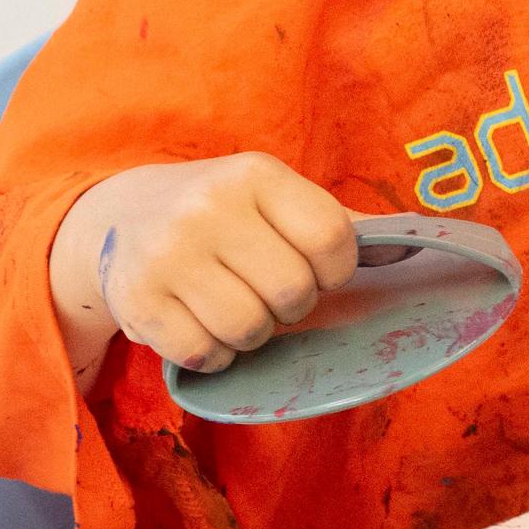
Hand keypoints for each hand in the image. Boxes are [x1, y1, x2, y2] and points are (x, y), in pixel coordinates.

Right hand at [52, 154, 358, 378]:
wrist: (118, 216)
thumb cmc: (220, 213)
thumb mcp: (271, 197)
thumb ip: (335, 222)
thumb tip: (409, 246)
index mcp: (254, 174)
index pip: (333, 237)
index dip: (335, 270)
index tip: (314, 270)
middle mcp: (207, 207)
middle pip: (294, 292)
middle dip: (291, 305)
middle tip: (266, 291)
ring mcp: (168, 254)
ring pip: (250, 329)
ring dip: (252, 333)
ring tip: (232, 306)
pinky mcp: (138, 301)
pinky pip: (205, 354)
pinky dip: (213, 353)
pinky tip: (199, 323)